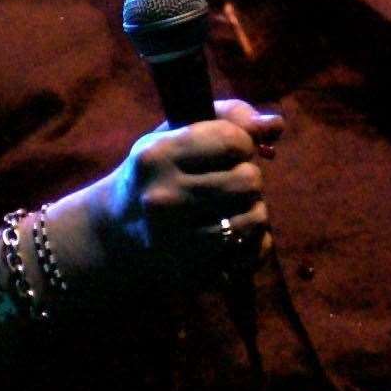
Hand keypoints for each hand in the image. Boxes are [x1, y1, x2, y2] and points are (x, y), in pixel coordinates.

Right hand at [96, 99, 282, 287]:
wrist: (115, 236)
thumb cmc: (156, 174)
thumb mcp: (175, 134)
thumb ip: (228, 118)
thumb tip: (276, 124)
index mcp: (156, 156)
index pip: (232, 140)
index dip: (242, 142)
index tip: (230, 151)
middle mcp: (164, 200)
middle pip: (249, 180)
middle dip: (248, 176)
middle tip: (229, 182)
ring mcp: (178, 243)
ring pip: (257, 217)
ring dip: (252, 208)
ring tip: (230, 206)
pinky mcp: (194, 273)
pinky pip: (256, 251)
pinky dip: (255, 241)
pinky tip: (234, 234)